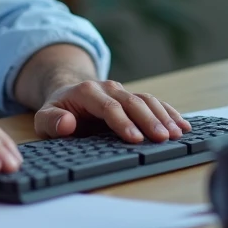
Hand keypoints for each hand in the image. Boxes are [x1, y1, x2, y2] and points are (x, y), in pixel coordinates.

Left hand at [34, 79, 190, 143]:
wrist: (67, 95)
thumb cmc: (57, 112)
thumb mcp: (44, 118)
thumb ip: (52, 121)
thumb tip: (68, 123)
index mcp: (87, 92)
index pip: (108, 107)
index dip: (123, 123)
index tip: (135, 139)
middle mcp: (108, 88)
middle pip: (132, 102)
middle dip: (149, 120)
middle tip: (163, 138)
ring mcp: (123, 91)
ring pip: (147, 100)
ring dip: (163, 116)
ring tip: (177, 134)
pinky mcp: (133, 98)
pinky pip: (154, 102)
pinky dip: (170, 112)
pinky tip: (183, 125)